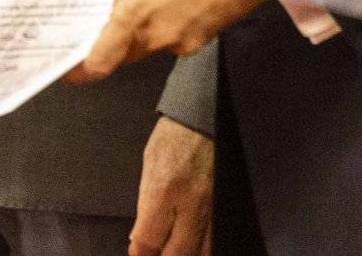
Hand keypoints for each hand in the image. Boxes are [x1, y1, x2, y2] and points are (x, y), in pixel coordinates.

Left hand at [70, 0, 266, 84]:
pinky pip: (178, 36)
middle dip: (120, 39)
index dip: (86, 68)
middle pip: (128, 51)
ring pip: (155, 43)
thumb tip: (120, 6)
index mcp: (139, 12)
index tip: (75, 72)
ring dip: (152, 25)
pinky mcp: (206, 40)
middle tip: (124, 12)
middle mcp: (160, 35)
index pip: (105, 55)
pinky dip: (175, 21)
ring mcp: (185, 41)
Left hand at [129, 116, 213, 255]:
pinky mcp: (224, 207)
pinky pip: (214, 240)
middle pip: (176, 254)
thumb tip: (141, 237)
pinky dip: (202, 250)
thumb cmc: (175, 136)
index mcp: (164, 189)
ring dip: (182, 255)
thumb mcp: (149, 164)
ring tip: (171, 251)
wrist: (206, 118)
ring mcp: (211, 208)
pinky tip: (192, 248)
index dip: (139, 253)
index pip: (148, 239)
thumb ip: (145, 204)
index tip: (137, 253)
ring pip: (200, 252)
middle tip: (153, 254)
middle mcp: (190, 204)